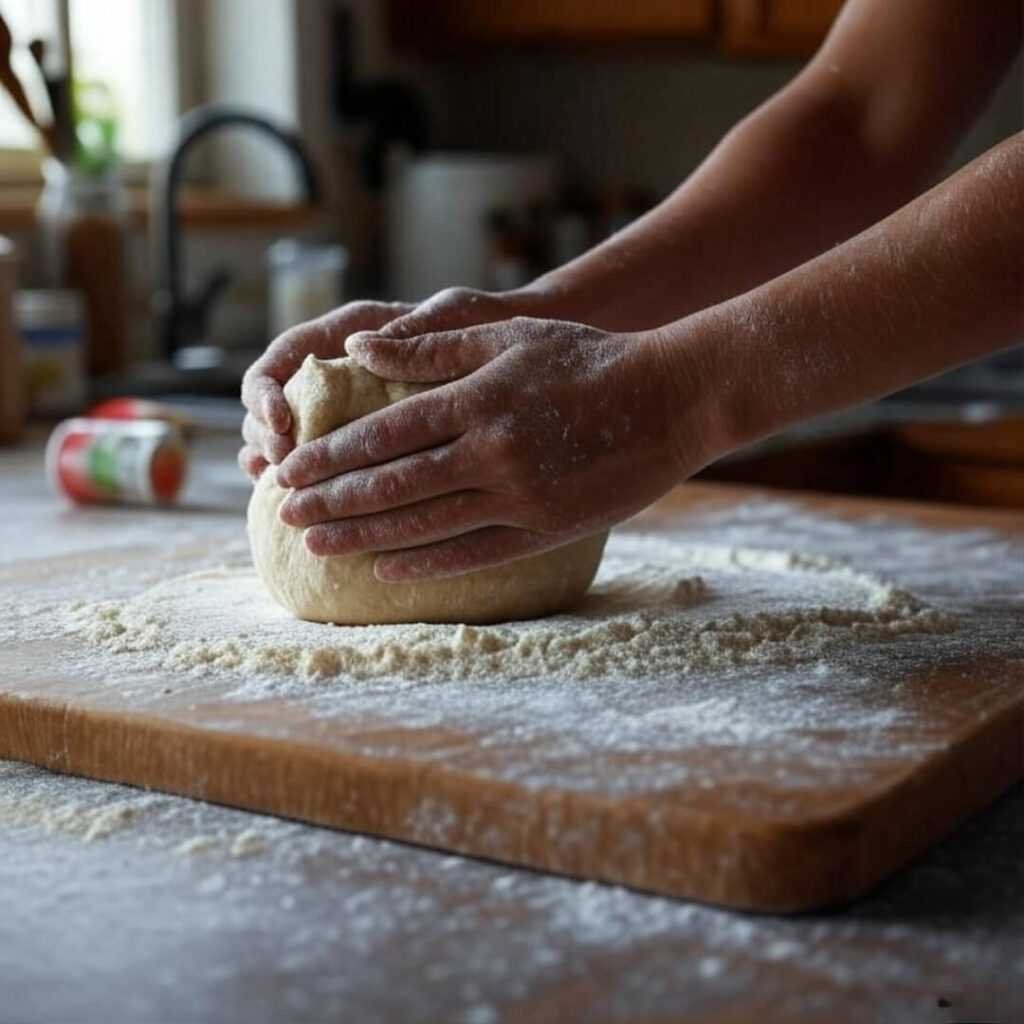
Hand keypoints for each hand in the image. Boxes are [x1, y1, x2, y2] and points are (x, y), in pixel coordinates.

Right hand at [238, 286, 556, 479]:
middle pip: (272, 404)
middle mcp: (340, 370)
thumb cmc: (490, 326)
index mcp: (351, 332)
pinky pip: (325, 467)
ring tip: (281, 498)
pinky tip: (316, 515)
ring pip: (288, 439)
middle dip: (266, 439)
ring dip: (276, 467)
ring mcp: (350, 408)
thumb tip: (363, 347)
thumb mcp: (458, 316)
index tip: (281, 423)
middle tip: (283, 475)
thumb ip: (418, 330)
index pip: (282, 356)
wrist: (521, 354)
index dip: (266, 392)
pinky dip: (313, 487)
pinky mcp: (368, 444)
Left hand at [275, 317, 702, 580]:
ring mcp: (519, 496)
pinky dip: (429, 565)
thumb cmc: (588, 358)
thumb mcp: (509, 335)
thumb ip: (431, 347)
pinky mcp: (547, 528)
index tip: (287, 470)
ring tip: (318, 546)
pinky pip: (476, 553)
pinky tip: (389, 572)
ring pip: (425, 523)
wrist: (670, 398)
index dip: (328, 455)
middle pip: (392, 483)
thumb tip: (356, 349)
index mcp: (476, 400)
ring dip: (364, 537)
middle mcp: (489, 452)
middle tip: (283, 513)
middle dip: (330, 500)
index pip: (383, 434)